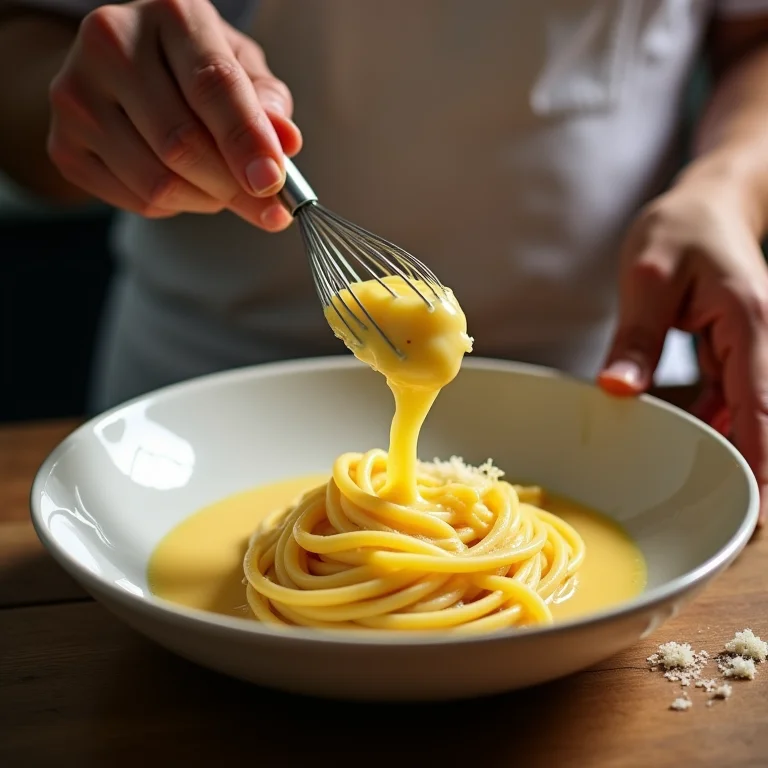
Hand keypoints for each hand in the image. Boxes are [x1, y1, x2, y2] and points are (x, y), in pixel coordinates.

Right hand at [47, 0, 300, 230]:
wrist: (122, 72)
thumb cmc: (195, 70)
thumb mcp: (243, 70)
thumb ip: (267, 104)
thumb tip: (285, 142)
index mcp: (170, 12)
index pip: (212, 84)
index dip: (246, 141)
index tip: (273, 182)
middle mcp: (111, 42)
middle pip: (182, 143)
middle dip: (234, 187)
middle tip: (267, 208)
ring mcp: (76, 95)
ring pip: (159, 182)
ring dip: (207, 200)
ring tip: (223, 188)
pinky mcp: (65, 145)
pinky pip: (137, 200)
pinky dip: (176, 207)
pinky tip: (185, 186)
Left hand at [598, 164, 767, 525]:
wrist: (705, 205)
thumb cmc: (679, 230)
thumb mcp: (647, 277)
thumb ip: (637, 336)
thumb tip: (620, 390)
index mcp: (753, 324)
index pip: (763, 406)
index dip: (761, 460)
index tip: (755, 511)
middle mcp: (765, 343)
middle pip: (765, 419)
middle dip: (750, 467)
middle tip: (727, 519)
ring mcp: (755, 351)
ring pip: (748, 415)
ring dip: (727, 447)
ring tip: (698, 491)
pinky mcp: (739, 356)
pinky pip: (730, 401)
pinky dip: (710, 421)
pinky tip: (681, 435)